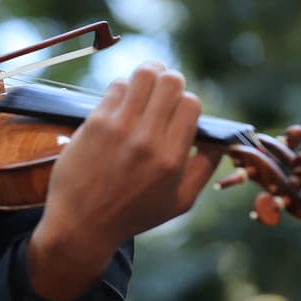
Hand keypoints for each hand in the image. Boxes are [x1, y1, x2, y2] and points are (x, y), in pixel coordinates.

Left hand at [28, 62, 223, 299]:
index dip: (188, 101)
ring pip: (142, 76)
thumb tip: (220, 138)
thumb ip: (205, 167)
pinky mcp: (93, 123)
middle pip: (170, 82)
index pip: (191, 104)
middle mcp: (146, 140)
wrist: (81, 224)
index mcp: (171, 159)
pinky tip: (123, 100)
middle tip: (164, 90)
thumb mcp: (180, 201)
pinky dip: (123, 88)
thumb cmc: (133, 214)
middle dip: (171, 81)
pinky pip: (115, 87)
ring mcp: (117, 129)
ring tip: (147, 85)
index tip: (178, 111)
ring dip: (148, 75)